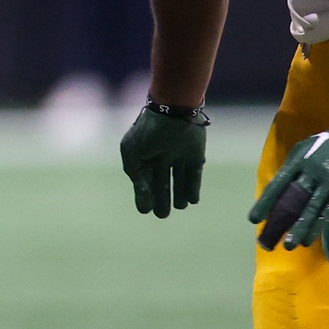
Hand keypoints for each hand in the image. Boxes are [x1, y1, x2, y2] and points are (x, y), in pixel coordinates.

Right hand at [118, 103, 208, 218]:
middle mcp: (161, 158)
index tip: (146, 210)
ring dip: (178, 196)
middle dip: (162, 201)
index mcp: (144, 156)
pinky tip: (191, 201)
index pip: (144, 181)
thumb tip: (144, 199)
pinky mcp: (195, 156)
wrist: (172, 113)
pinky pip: (194, 176)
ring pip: (179, 182)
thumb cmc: (148, 133)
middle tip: (162, 215)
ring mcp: (178, 157)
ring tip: (178, 206)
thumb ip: (137, 178)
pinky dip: (193, 189)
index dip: (145, 196)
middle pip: (161, 184)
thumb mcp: (132, 155)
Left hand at [249, 120, 328, 249]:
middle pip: (294, 201)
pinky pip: (328, 211)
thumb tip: (274, 194)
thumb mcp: (300, 151)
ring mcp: (328, 182)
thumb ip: (289, 171)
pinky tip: (308, 239)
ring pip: (312, 210)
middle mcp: (311, 172)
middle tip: (270, 241)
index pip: (277, 185)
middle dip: (281, 221)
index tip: (254, 220)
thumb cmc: (319, 147)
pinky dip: (318, 226)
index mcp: (297, 162)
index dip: (265, 203)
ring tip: (290, 245)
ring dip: (300, 229)